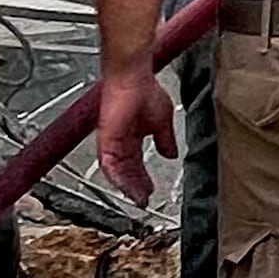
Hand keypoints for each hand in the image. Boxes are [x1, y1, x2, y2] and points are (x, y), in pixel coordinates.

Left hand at [90, 68, 176, 202]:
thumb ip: (165, 139)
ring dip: (127, 186)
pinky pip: (109, 164)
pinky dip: (117, 178)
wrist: (133, 77)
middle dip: (136, 187)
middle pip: (127, 171)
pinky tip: (126, 187)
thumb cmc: (145, 90)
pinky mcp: (106, 139)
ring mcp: (112, 141)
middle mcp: (121, 141)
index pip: (136, 165)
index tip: (149, 192)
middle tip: (142, 200)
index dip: (143, 180)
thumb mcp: (162, 121)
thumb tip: (171, 154)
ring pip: (117, 172)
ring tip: (137, 198)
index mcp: (133, 137)